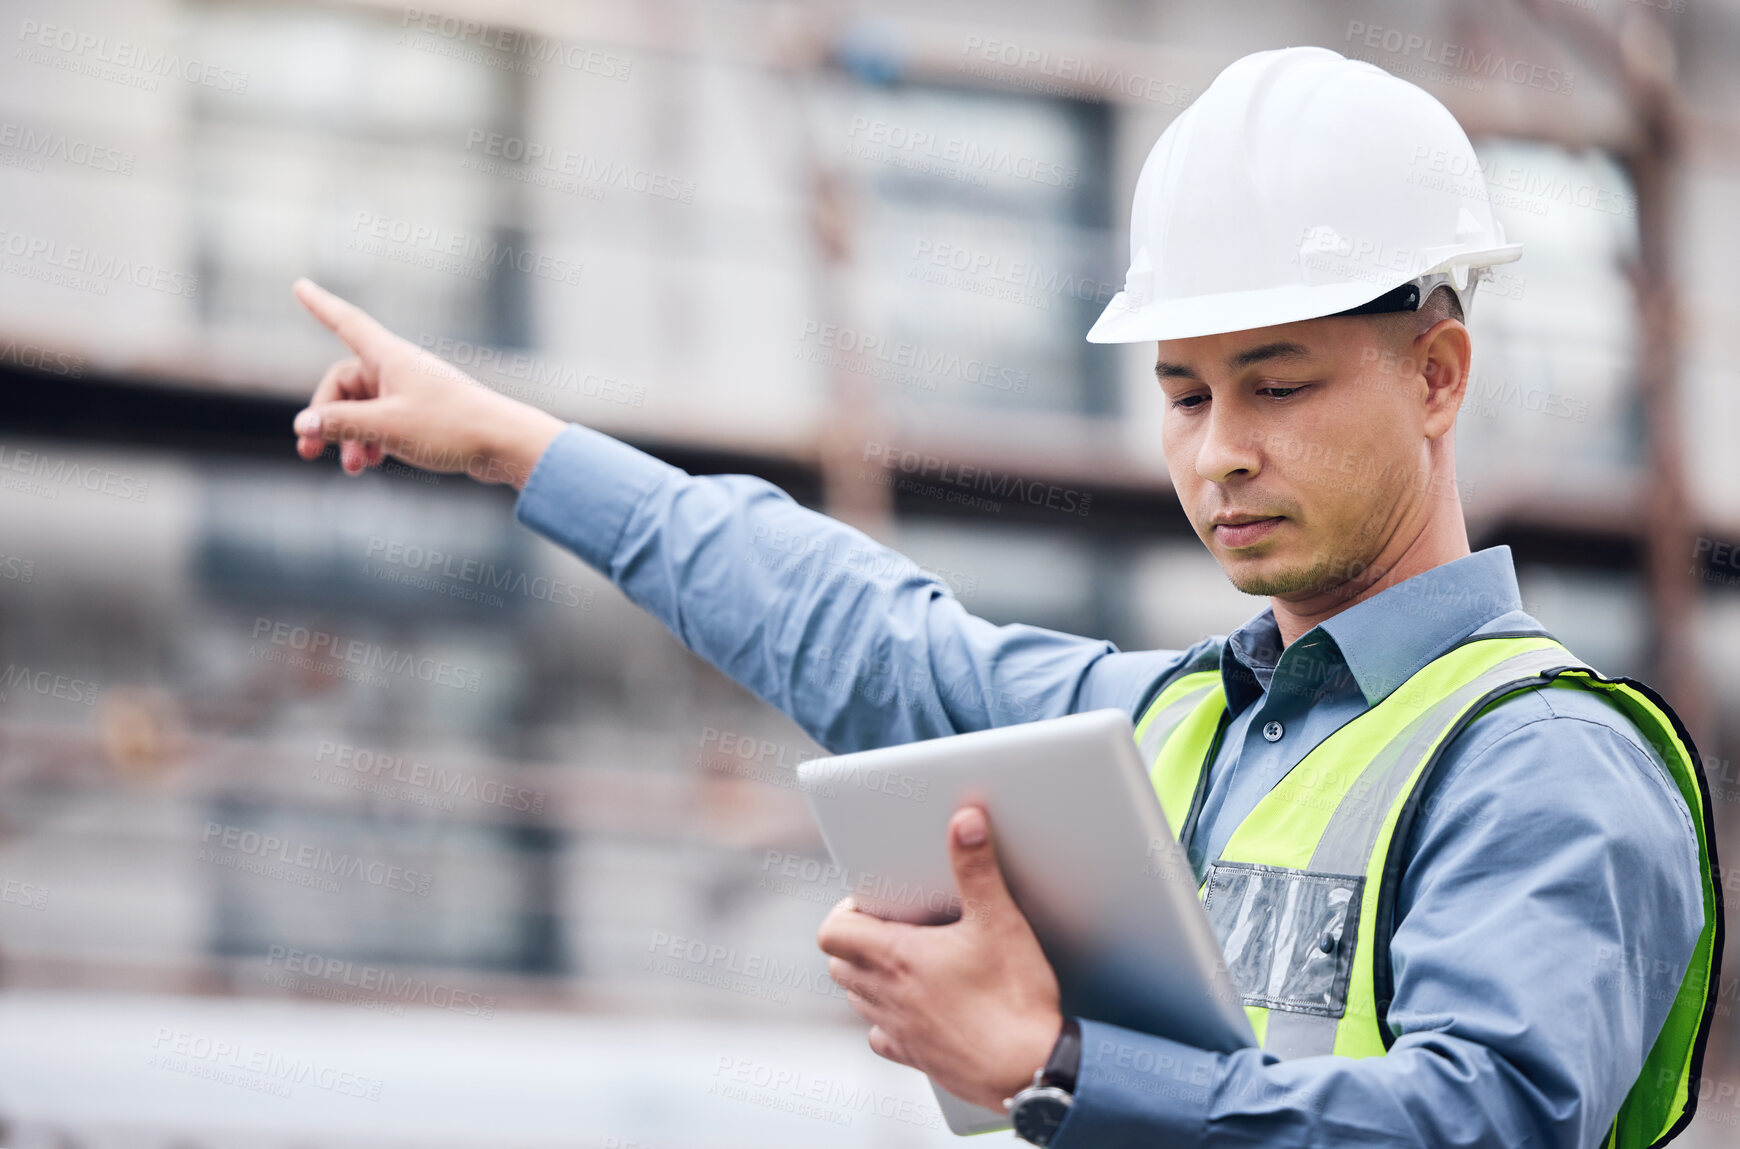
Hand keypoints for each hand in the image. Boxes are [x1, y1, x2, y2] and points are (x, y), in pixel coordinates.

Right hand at [289, 278, 564, 488]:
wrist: (504, 444)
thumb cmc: (450, 428)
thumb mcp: (386, 427)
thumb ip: (340, 424)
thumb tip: (302, 424)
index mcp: (389, 357)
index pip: (345, 323)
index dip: (320, 306)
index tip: (299, 285)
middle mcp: (398, 368)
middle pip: (343, 384)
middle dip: (326, 419)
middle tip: (309, 452)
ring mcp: (412, 391)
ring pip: (363, 408)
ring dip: (350, 436)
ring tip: (353, 468)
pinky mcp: (425, 414)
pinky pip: (384, 421)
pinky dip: (372, 440)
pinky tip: (373, 463)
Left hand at [816, 805, 1063, 1110]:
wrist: (1031, 1069)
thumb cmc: (1013, 1000)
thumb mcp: (999, 921)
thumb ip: (977, 867)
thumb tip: (964, 821)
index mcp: (896, 958)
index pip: (832, 933)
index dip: (844, 913)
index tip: (874, 903)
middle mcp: (887, 996)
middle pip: (839, 964)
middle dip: (857, 941)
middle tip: (892, 926)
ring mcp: (898, 1030)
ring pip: (857, 999)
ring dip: (869, 977)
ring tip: (906, 961)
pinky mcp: (915, 1057)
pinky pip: (882, 1037)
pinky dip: (888, 1019)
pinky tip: (917, 1007)